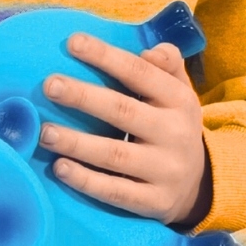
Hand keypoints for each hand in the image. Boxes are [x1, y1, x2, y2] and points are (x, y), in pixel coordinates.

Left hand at [40, 33, 211, 227]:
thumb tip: (150, 50)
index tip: (72, 42)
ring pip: (115, 154)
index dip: (106, 57)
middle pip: (122, 111)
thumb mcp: (179, 93)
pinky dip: (86, 181)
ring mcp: (166, 171)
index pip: (140, 73)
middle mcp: (175, 134)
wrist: (200, 186)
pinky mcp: (155, 203)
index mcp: (180, 101)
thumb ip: (167, 65)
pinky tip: (59, 167)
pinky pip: (116, 192)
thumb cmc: (172, 126)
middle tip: (49, 85)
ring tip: (44, 132)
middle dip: (83, 97)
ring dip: (76, 142)